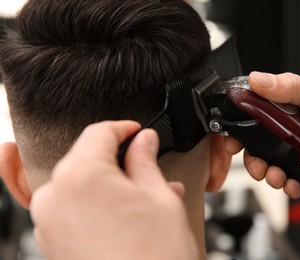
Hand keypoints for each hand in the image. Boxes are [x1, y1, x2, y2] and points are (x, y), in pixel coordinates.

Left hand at [30, 121, 197, 259]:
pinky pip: (71, 208)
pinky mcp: (52, 243)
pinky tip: (123, 212)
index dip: (123, 128)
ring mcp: (49, 223)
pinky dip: (94, 203)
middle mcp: (55, 197)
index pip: (99, 133)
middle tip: (146, 165)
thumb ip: (146, 161)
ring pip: (79, 184)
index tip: (137, 132)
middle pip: (85, 158)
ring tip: (140, 195)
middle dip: (116, 158)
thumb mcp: (160, 197)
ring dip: (107, 182)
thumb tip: (144, 141)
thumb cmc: (156, 259)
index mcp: (81, 176)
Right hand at [225, 71, 299, 197]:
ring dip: (267, 173)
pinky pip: (293, 180)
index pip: (255, 113)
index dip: (239, 125)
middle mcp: (293, 129)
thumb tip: (258, 79)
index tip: (231, 136)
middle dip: (250, 156)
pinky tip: (293, 184)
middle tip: (254, 162)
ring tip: (274, 176)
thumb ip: (291, 87)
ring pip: (271, 164)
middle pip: (258, 143)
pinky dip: (289, 186)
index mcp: (290, 106)